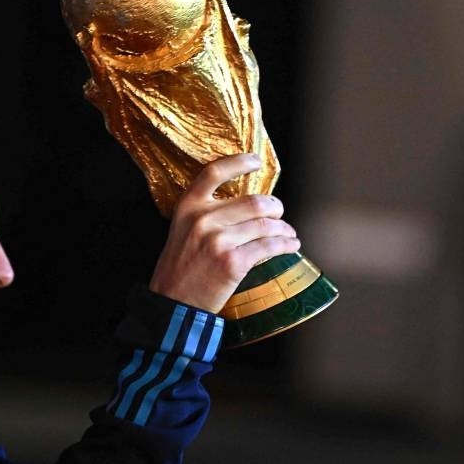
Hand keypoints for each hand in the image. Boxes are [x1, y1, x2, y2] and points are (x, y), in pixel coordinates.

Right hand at [149, 153, 300, 312]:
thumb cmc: (180, 266)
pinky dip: (285, 245)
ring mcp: (218, 241)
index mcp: (188, 206)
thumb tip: (247, 204)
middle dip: (275, 207)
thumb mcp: (183, 230)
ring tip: (288, 233)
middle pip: (253, 201)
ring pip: (265, 225)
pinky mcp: (233, 262)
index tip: (255, 160)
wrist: (173, 303)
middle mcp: (203, 219)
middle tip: (279, 213)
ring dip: (284, 228)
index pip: (214, 172)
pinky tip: (291, 245)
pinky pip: (269, 246)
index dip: (238, 162)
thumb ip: (207, 213)